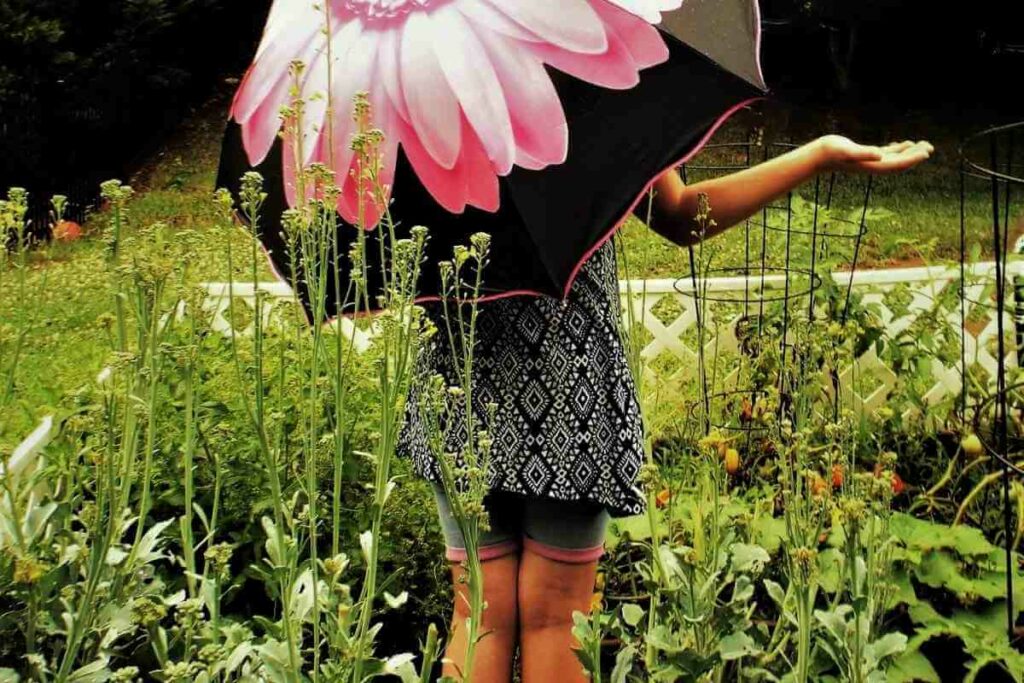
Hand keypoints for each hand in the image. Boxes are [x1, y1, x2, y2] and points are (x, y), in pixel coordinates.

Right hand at [814, 135, 933, 174]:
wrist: (817, 156)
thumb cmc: (830, 153)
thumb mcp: (847, 151)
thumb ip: (864, 153)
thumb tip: (879, 154)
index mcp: (872, 166)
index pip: (897, 164)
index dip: (912, 159)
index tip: (926, 152)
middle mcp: (873, 165)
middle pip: (899, 163)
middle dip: (915, 156)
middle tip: (930, 147)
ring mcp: (870, 161)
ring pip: (895, 158)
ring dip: (909, 152)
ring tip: (923, 144)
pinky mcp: (866, 155)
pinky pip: (886, 153)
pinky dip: (897, 149)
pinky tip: (903, 144)